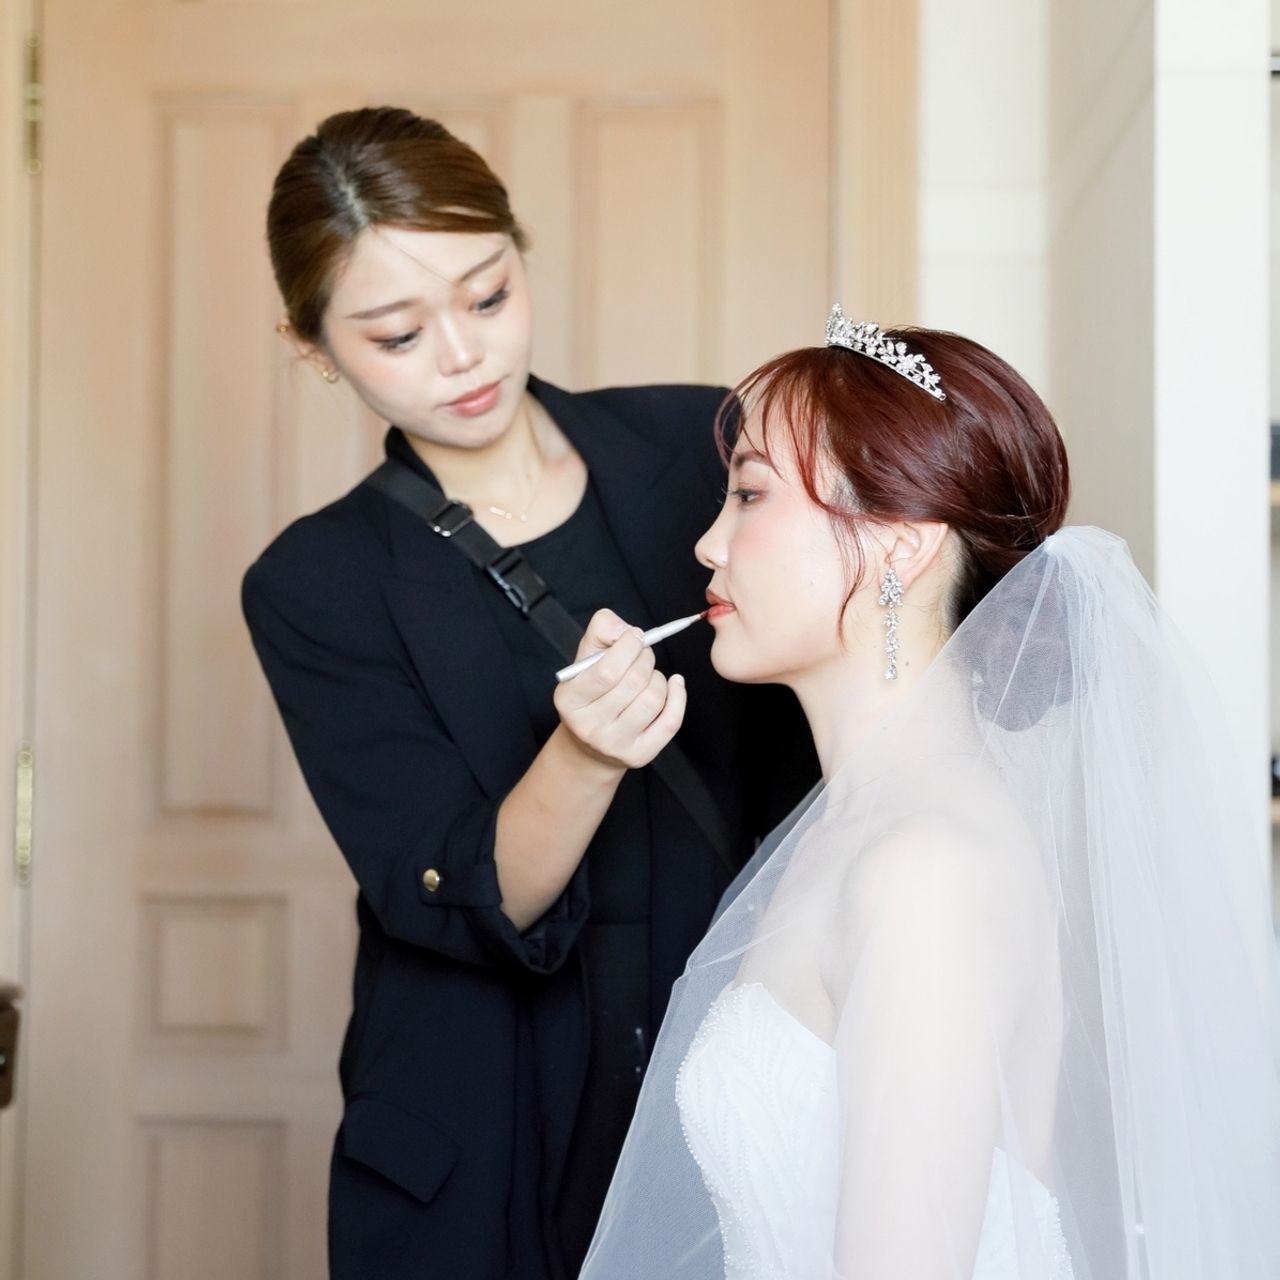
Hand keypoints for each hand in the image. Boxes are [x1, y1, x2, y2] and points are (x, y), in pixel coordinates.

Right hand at [553, 609, 686, 769]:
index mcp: (569, 700)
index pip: (607, 670)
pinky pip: (670, 721)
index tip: (634, 636)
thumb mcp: (586, 657)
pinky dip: (678, 696)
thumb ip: (602, 630)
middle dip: (645, 658)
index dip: (628, 646)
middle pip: (633, 682)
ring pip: (653, 699)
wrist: (589, 744)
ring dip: (658, 677)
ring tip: (649, 675)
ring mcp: (614, 744)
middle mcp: (588, 726)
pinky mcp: (639, 755)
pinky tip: (674, 684)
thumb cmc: (592, 691)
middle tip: (643, 654)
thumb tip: (628, 631)